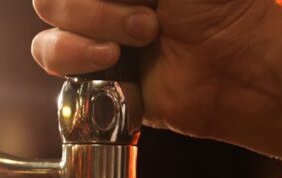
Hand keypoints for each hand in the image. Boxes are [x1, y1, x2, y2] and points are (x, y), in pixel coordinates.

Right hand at [30, 0, 280, 135]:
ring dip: (94, 26)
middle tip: (148, 19)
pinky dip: (77, 55)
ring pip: (49, 12)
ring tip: (141, 39)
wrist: (233, 65)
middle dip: (98, 6)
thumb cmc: (219, 4)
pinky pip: (49, 52)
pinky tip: (111, 61)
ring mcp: (90, 25)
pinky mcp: (86, 67)